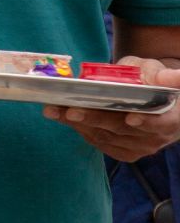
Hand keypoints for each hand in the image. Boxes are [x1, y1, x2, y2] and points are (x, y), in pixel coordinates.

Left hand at [45, 58, 179, 158]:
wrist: (150, 97)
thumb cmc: (152, 81)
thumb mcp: (157, 71)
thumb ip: (162, 75)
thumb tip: (175, 76)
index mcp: (171, 117)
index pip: (160, 124)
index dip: (146, 122)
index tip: (131, 119)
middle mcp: (156, 137)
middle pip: (122, 130)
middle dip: (95, 118)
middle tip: (71, 109)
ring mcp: (138, 147)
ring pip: (105, 136)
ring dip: (78, 123)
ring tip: (54, 109)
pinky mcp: (122, 151)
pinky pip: (98, 141)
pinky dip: (79, 128)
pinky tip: (62, 116)